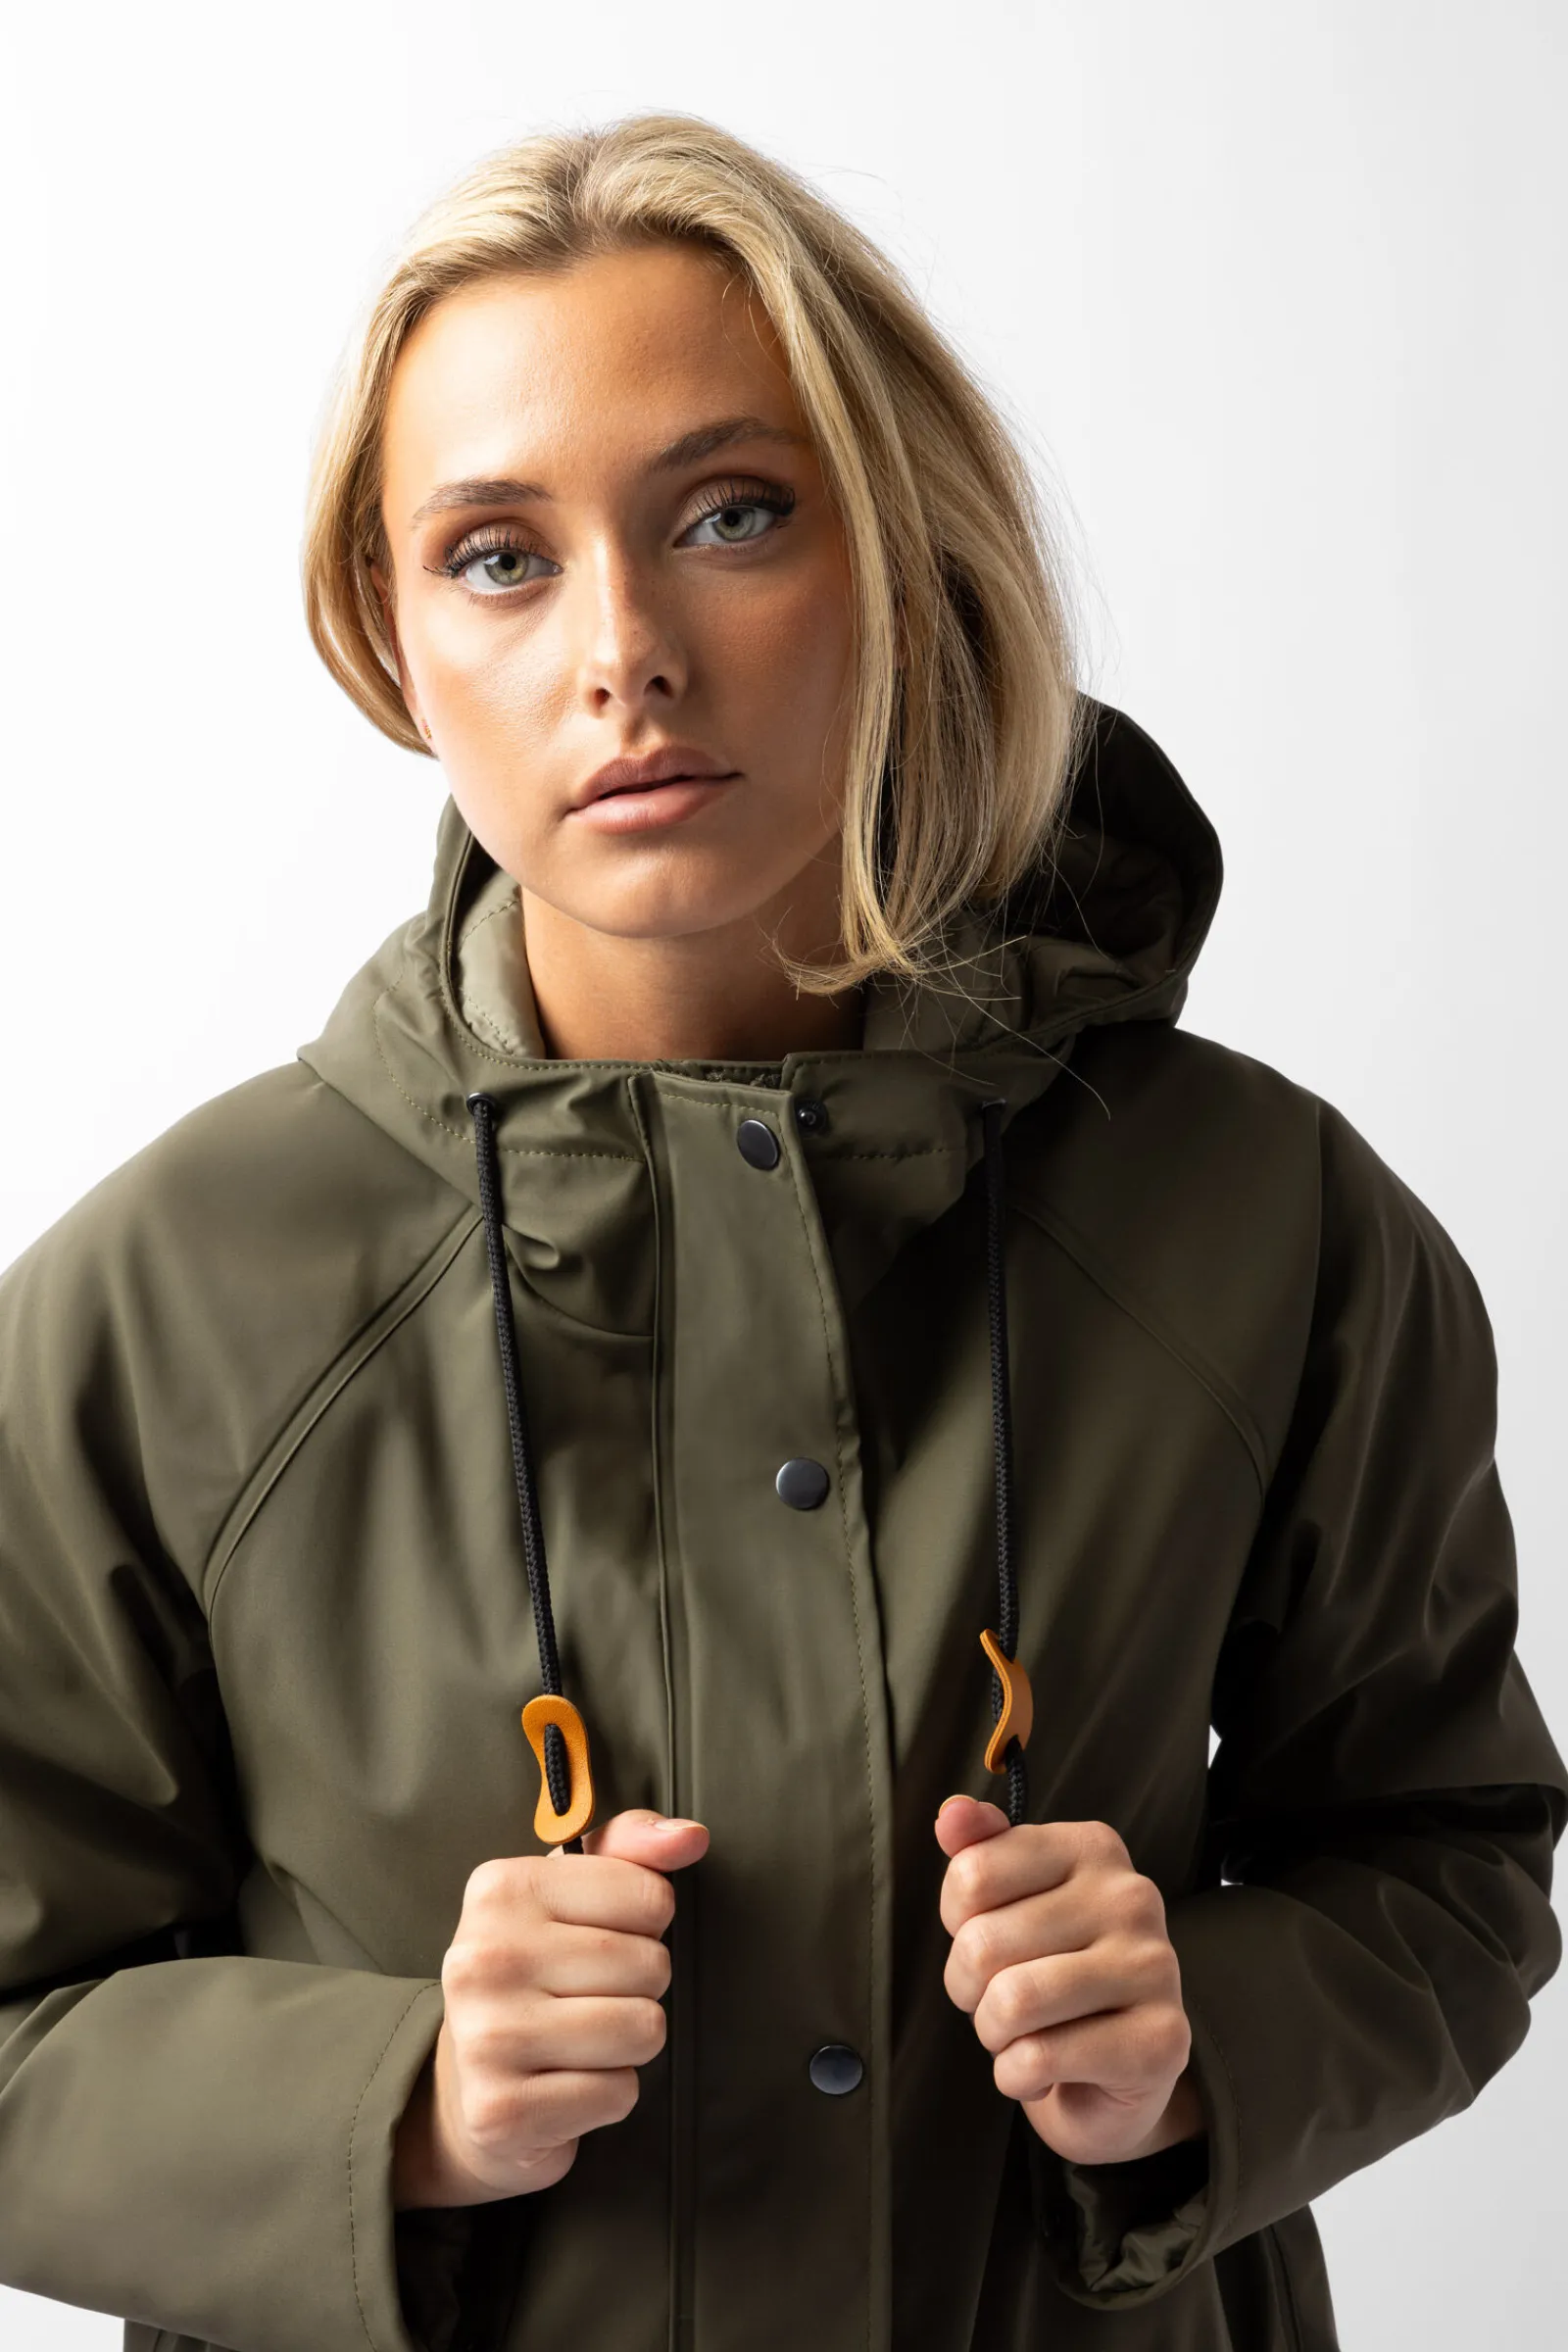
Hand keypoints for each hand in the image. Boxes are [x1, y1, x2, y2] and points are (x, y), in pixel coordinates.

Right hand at [394, 1807, 708, 2207]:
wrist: (470, 2086)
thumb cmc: (536, 1972)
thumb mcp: (573, 1891)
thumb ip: (634, 1848)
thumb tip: (690, 1837)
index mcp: (501, 1889)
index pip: (650, 1896)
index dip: (646, 1924)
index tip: (601, 1937)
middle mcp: (483, 1957)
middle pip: (651, 1965)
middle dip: (641, 1987)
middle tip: (589, 1996)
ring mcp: (487, 2037)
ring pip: (642, 2030)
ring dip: (630, 2043)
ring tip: (582, 2038)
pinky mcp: (501, 2111)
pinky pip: (617, 2093)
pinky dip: (608, 2094)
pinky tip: (566, 2082)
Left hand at [935, 1794, 1203, 2166]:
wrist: (1111, 2077)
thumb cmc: (1049, 1975)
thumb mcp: (1007, 1904)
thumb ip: (979, 1851)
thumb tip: (951, 1812)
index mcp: (1091, 1847)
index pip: (971, 1874)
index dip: (958, 1923)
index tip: (990, 1937)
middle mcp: (1131, 1896)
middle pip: (983, 1944)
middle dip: (971, 1989)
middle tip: (1005, 2000)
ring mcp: (1153, 1967)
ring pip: (1011, 2003)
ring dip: (994, 2035)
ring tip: (1024, 2034)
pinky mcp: (1161, 2040)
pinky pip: (1039, 2058)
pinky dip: (1019, 2076)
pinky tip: (1049, 2071)